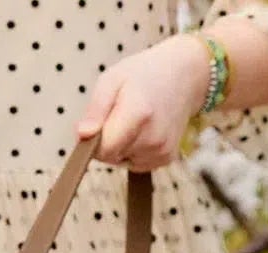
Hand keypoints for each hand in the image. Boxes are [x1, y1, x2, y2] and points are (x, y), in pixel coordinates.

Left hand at [77, 36, 211, 172]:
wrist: (185, 75)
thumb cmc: (144, 74)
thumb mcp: (112, 80)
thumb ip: (95, 110)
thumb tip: (82, 135)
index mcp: (138, 114)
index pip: (103, 149)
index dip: (94, 140)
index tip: (99, 123)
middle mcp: (153, 137)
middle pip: (111, 157)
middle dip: (108, 140)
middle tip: (121, 114)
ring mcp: (161, 150)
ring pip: (122, 161)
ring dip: (121, 146)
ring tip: (136, 119)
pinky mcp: (166, 158)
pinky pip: (136, 163)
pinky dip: (134, 150)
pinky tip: (145, 130)